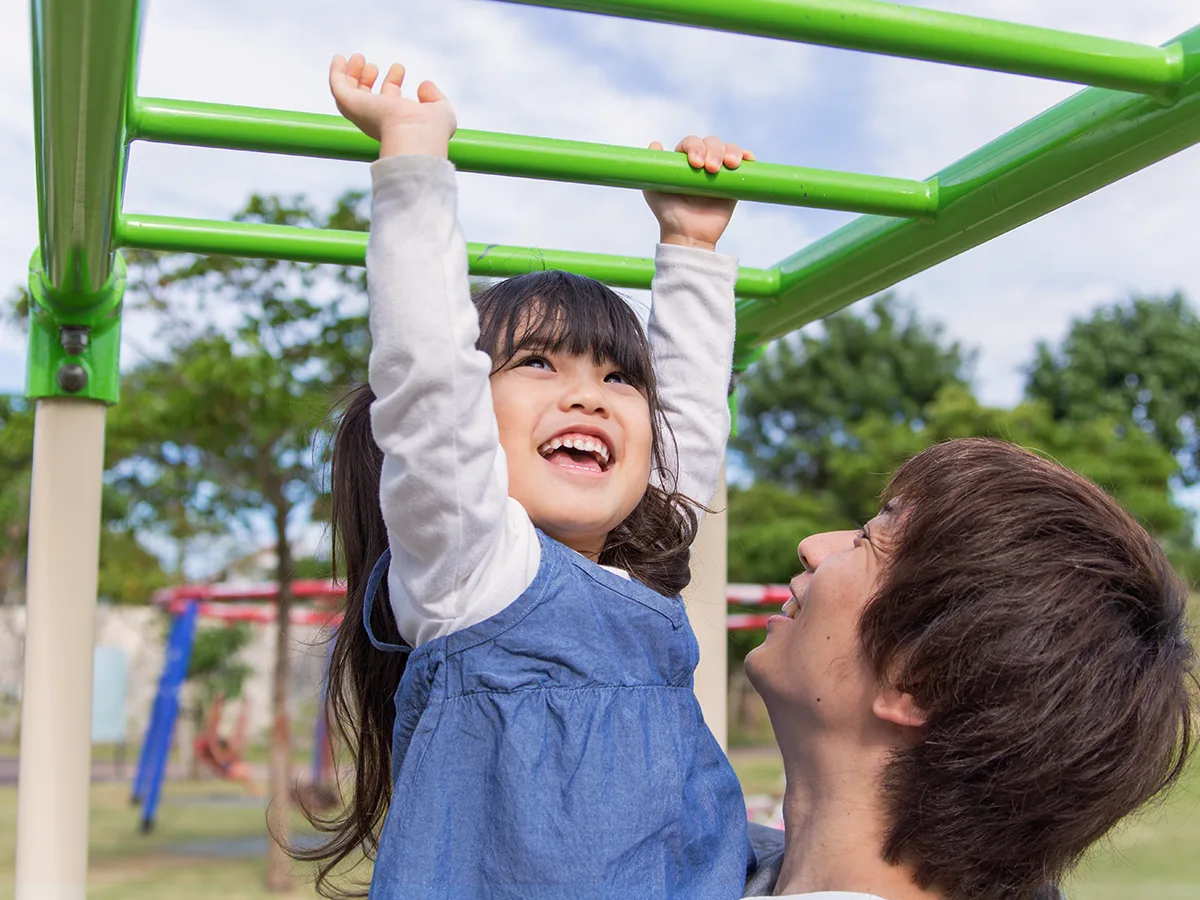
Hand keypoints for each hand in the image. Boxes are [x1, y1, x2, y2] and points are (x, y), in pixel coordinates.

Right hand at [329, 53, 456, 158]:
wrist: (415, 134)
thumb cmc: (432, 129)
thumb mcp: (441, 110)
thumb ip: (435, 98)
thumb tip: (424, 86)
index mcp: (396, 122)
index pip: (388, 100)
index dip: (392, 82)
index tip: (399, 68)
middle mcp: (377, 119)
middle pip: (366, 97)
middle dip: (368, 79)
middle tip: (373, 66)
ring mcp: (363, 113)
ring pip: (349, 93)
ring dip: (352, 74)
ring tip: (358, 57)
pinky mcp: (351, 104)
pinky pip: (337, 87)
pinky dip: (336, 72)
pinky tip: (339, 57)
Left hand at [643, 135, 753, 251]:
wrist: (688, 235)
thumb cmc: (668, 214)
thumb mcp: (652, 190)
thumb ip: (652, 168)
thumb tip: (655, 144)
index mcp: (683, 160)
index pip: (691, 143)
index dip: (695, 147)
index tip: (695, 163)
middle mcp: (702, 161)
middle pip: (712, 142)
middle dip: (714, 151)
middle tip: (711, 169)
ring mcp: (719, 171)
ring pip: (728, 148)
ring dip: (731, 151)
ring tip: (730, 165)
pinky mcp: (734, 182)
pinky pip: (744, 163)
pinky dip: (747, 156)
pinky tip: (748, 159)